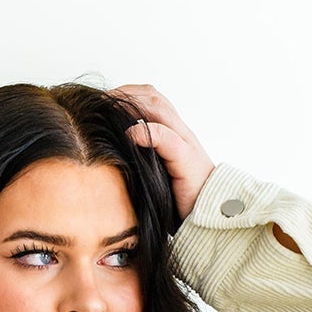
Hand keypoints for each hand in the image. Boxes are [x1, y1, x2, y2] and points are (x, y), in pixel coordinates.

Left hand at [109, 84, 215, 224]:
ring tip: (110, 109)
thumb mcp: (156, 176)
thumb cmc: (181, 201)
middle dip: (126, 94)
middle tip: (101, 99)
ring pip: (159, 109)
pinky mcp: (187, 160)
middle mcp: (181, 133)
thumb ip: (142, 160)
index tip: (104, 99)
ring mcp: (186, 144)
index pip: (151, 100)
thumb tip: (111, 156)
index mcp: (174, 134)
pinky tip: (127, 134)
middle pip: (153, 98)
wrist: (210, 216)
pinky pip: (166, 138)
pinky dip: (146, 133)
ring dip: (132, 105)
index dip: (128, 94)